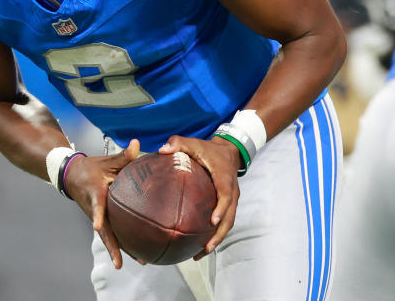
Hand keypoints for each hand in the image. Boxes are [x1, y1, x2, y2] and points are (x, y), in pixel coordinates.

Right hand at [63, 139, 140, 269]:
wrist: (71, 175)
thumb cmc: (91, 168)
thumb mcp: (106, 161)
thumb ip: (123, 156)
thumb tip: (137, 144)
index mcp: (95, 193)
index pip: (96, 205)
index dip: (96, 214)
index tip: (95, 225)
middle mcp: (95, 209)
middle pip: (103, 231)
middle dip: (112, 247)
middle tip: (120, 263)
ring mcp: (97, 217)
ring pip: (109, 236)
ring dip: (121, 250)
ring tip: (139, 262)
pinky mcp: (101, 220)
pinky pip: (113, 233)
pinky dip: (123, 243)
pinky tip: (138, 253)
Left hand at [159, 135, 240, 257]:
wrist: (229, 150)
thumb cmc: (209, 148)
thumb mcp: (194, 143)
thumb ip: (178, 143)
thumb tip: (162, 150)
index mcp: (224, 178)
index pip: (225, 195)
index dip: (221, 208)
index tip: (213, 221)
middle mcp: (231, 191)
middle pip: (230, 217)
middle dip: (219, 234)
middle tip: (206, 247)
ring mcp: (232, 200)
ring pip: (228, 223)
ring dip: (217, 239)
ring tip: (201, 252)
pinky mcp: (228, 205)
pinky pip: (224, 222)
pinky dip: (215, 234)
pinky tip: (200, 245)